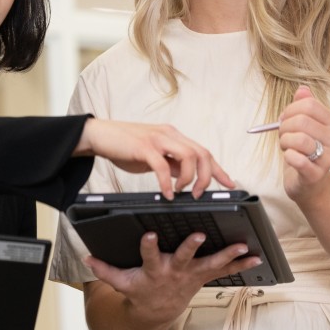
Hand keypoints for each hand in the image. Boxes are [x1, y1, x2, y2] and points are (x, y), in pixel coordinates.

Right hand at [75, 120, 234, 198]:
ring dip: (190, 178)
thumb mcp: (152, 155)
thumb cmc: (124, 146)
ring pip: (189, 156)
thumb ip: (170, 163)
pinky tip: (167, 193)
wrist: (99, 135)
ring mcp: (158, 139)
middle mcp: (170, 134)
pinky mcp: (144, 147)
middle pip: (202, 153)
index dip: (218, 169)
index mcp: (174, 136)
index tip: (230, 183)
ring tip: (183, 192)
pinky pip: (163, 165)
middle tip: (200, 194)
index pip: (203, 151)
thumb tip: (185, 177)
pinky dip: (167, 182)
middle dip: (207, 176)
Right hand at [86, 231, 259, 329]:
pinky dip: (241, 264)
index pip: (148, 254)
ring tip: (243, 246)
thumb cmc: (140, 290)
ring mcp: (191, 275)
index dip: (147, 245)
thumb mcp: (120, 281)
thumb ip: (104, 269)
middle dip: (191, 246)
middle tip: (199, 235)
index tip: (147, 233)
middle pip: (183, 257)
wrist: (157, 313)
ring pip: (211, 264)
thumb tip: (86, 257)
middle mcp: (174, 271)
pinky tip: (256, 256)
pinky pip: (225, 271)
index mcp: (153, 269)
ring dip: (228, 255)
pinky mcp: (203, 277)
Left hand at [276, 86, 329, 201]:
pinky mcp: (316, 174)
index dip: (290, 110)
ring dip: (284, 142)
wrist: (307, 182)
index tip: (285, 119)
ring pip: (299, 139)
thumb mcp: (302, 125)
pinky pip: (298, 159)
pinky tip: (290, 158)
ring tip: (286, 147)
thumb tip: (303, 89)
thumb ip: (303, 106)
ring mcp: (327, 157)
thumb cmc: (303, 151)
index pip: (309, 105)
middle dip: (284, 127)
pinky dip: (288, 156)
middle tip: (283, 135)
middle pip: (302, 121)